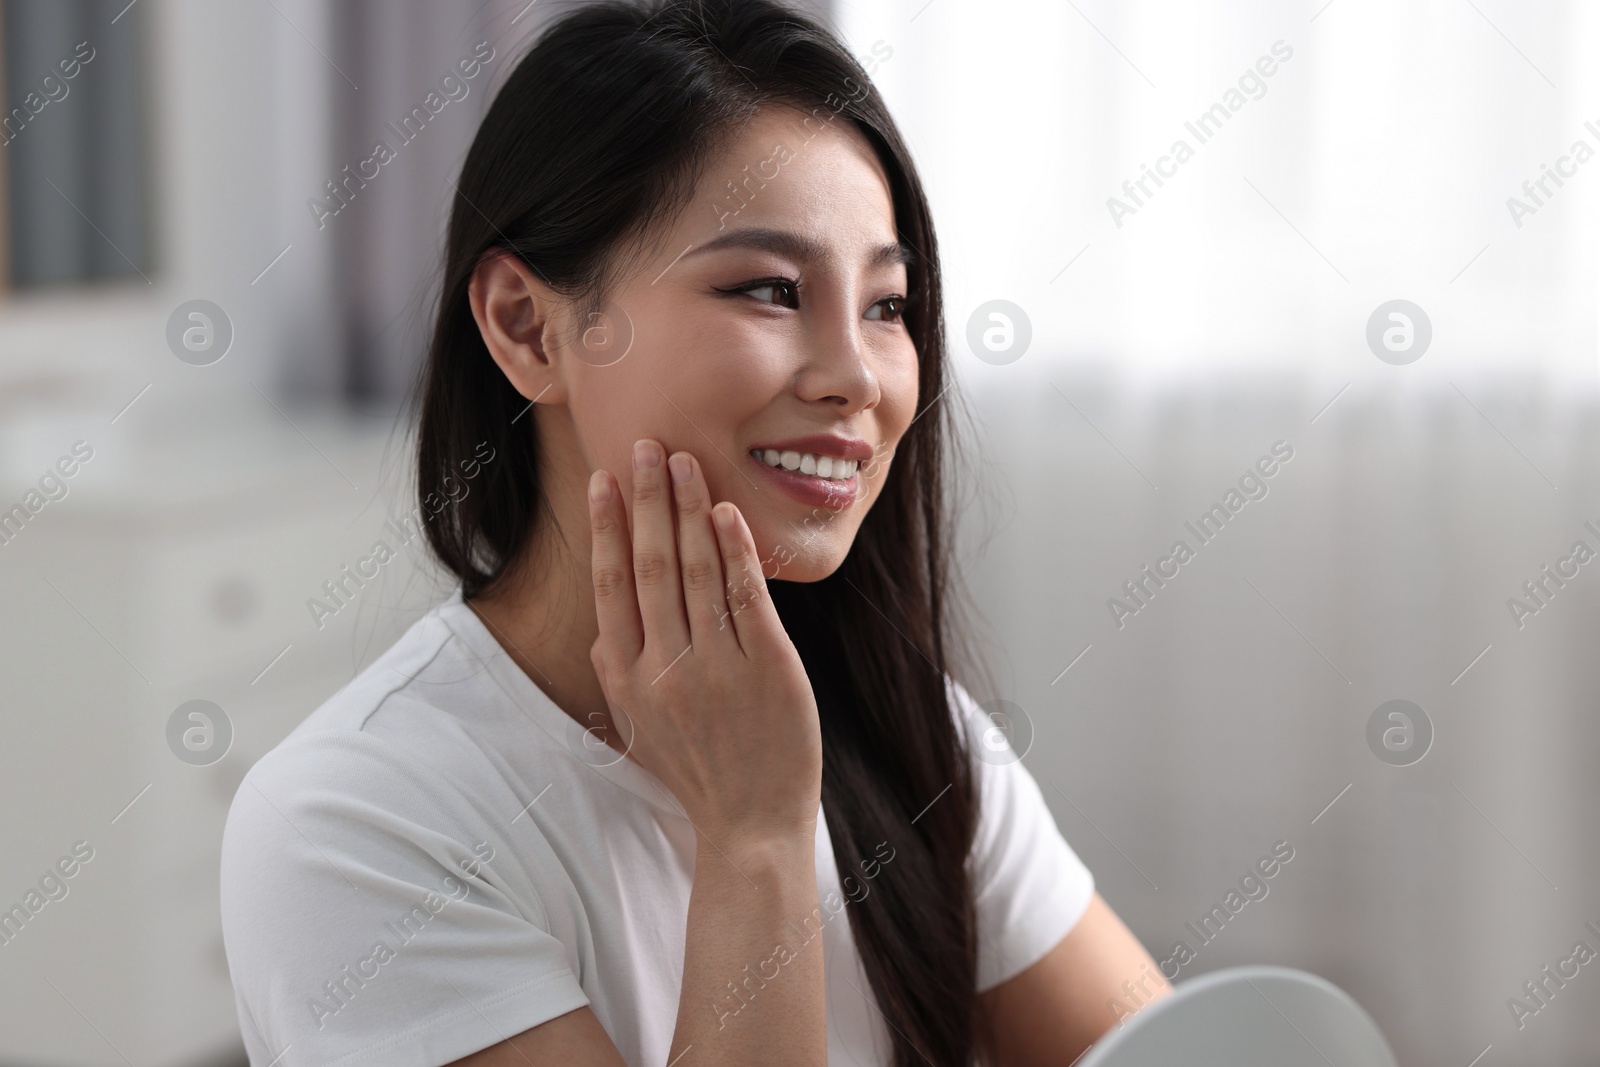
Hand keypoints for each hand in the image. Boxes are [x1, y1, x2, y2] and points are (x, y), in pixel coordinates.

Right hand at [587, 439, 822, 846]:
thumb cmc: (696, 769)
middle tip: (646, 445)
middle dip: (647, 499)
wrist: (752, 824)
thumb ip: (618, 670)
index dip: (607, 528)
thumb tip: (605, 620)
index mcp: (627, 679)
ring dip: (690, 510)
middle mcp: (665, 670)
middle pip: (652, 566)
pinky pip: (746, 597)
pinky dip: (735, 551)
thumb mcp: (638, 725)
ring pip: (698, 572)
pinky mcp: (767, 669)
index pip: (611, 586)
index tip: (604, 479)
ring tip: (686, 462)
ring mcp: (717, 669)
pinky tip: (727, 512)